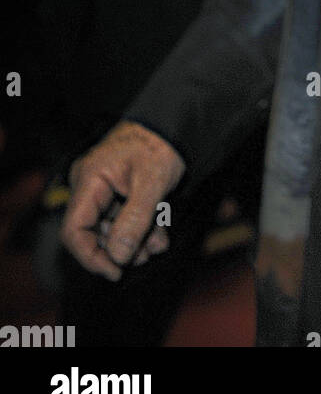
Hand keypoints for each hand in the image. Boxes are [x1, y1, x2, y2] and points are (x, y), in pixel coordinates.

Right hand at [60, 121, 185, 280]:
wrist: (174, 122)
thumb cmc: (160, 145)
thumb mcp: (152, 184)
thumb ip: (134, 221)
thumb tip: (117, 257)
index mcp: (89, 179)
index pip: (74, 229)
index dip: (91, 257)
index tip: (116, 271)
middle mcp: (89, 185)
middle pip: (92, 232)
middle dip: (119, 249)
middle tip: (146, 256)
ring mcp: (102, 188)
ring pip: (109, 227)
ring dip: (133, 241)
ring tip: (157, 245)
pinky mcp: (116, 191)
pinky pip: (120, 217)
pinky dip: (138, 229)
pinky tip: (158, 236)